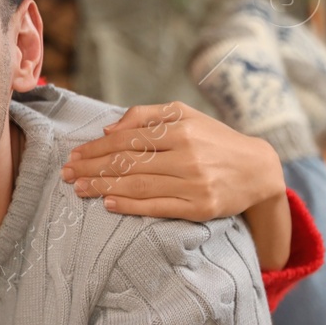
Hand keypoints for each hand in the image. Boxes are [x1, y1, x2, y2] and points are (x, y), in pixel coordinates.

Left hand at [61, 102, 284, 221]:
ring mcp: (194, 184)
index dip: (97, 148)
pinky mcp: (200, 208)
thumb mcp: (186, 116)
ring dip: (103, 188)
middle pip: (128, 163)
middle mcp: (188, 156)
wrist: (259, 169)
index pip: (128, 139)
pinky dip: (130, 206)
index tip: (74, 155)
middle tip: (67, 174)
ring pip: (138, 186)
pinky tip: (108, 204)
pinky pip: (158, 207)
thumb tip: (108, 129)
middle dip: (92, 169)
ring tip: (79, 189)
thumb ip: (146, 116)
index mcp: (182, 130)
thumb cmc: (214, 139)